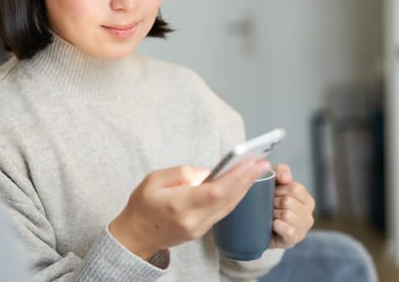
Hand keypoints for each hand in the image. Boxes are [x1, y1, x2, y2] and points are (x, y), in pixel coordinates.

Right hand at [109, 160, 271, 259]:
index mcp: (179, 205)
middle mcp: (193, 220)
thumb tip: (206, 172)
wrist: (136, 236)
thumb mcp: (152, 180)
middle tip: (262, 162)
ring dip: (245, 188)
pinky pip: (224, 212)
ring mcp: (199, 228)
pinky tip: (243, 184)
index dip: (236, 177)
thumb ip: (180, 172)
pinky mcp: (202, 230)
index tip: (250, 163)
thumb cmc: (142, 205)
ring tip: (257, 170)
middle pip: (228, 199)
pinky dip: (235, 196)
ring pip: (229, 207)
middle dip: (247, 180)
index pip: (215, 191)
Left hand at [270, 164, 314, 248]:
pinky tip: (272, 225)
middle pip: (288, 201)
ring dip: (272, 214)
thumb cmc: (270, 205)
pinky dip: (276, 226)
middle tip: (268, 206)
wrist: (260, 231)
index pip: (295, 188)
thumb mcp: (275, 184)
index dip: (278, 189)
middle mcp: (308, 214)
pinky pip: (286, 229)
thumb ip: (281, 172)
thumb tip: (284, 177)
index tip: (271, 193)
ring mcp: (302, 229)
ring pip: (286, 214)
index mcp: (307, 200)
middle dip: (273, 202)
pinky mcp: (294, 240)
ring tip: (269, 216)